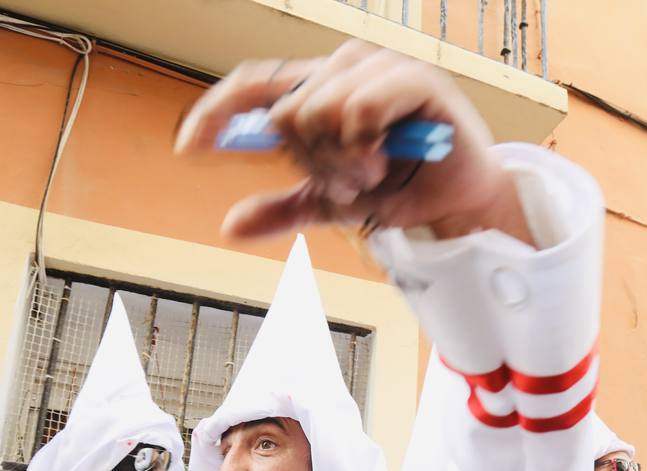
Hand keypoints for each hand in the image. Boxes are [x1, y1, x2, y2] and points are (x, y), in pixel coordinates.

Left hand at [175, 41, 532, 244]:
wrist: (457, 205)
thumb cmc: (401, 189)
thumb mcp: (332, 204)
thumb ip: (284, 208)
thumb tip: (232, 225)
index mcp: (318, 89)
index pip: (254, 85)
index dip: (217, 111)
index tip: (189, 147)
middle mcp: (342, 68)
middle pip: (287, 113)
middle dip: (312, 164)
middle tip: (350, 181)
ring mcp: (378, 67)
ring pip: (319, 111)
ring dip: (342, 160)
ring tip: (374, 170)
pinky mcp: (413, 78)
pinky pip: (360, 107)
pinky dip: (365, 143)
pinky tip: (385, 155)